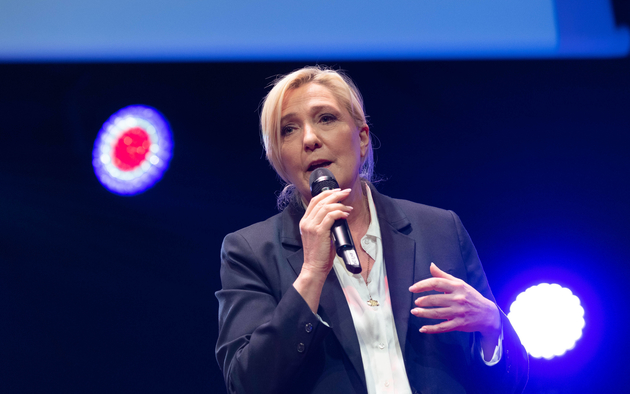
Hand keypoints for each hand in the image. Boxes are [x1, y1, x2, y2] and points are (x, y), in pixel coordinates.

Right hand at [294, 188, 352, 312]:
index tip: (337, 191)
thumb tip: (338, 215)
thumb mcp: (319, 236)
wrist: (314, 267)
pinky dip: (339, 212)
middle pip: (321, 201)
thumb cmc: (319, 254)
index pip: (314, 201)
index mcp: (305, 222)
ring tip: (348, 207)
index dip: (326, 193)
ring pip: (326, 207)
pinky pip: (331, 216)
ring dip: (340, 204)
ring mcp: (311, 226)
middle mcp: (306, 222)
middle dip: (335, 194)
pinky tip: (345, 214)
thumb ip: (324, 225)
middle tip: (346, 192)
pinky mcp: (319, 231)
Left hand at [409, 263, 499, 342]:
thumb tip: (431, 265)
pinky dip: (431, 329)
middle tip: (415, 302)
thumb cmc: (470, 296)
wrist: (488, 314)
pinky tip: (422, 329)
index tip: (412, 289)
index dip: (422, 285)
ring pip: (437, 313)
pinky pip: (443, 327)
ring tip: (414, 312)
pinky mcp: (459, 324)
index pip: (436, 283)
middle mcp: (457, 299)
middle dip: (422, 301)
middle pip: (435, 299)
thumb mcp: (459, 283)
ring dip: (423, 313)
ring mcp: (458, 312)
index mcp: (457, 286)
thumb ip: (443, 275)